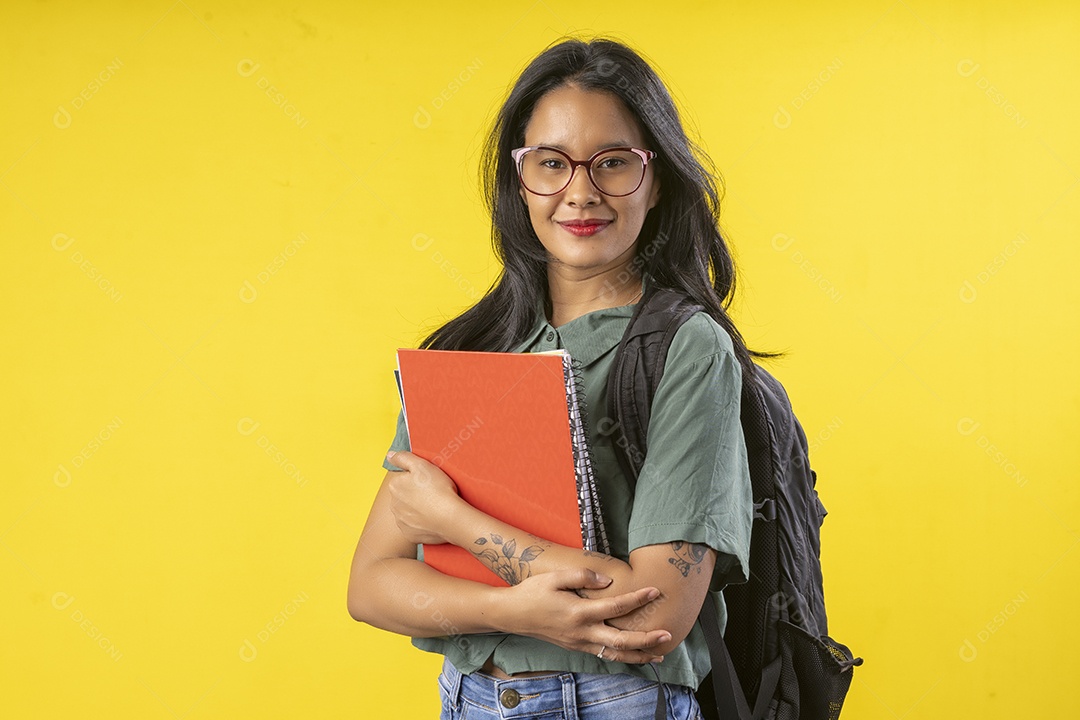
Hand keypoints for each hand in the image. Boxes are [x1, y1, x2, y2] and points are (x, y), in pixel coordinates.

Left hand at [386, 451, 463, 544]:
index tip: (429, 481)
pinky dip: (421, 523)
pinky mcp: (409, 534)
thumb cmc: (438, 489)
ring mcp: (401, 521)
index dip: (418, 479)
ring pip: (408, 511)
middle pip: (405, 495)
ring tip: (434, 507)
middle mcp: (393, 504)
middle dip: (415, 494)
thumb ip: (403, 458)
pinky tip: (432, 519)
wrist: (450, 518)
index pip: (404, 479)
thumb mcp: (422, 465)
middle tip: (433, 493)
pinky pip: (413, 526)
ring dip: (417, 509)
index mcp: (395, 486)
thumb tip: (389, 455)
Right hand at [501, 567, 671, 664]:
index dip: (637, 599)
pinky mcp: (576, 647)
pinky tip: (634, 655)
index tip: (654, 591)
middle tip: (667, 635)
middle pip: (621, 641)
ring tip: (659, 654)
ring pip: (614, 655)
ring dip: (638, 655)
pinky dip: (622, 657)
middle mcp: (582, 632)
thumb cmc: (533, 593)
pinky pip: (604, 655)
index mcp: (579, 613)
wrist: (512, 614)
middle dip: (646, 640)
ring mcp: (579, 643)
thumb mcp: (555, 577)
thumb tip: (607, 580)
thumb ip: (582, 576)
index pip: (615, 607)